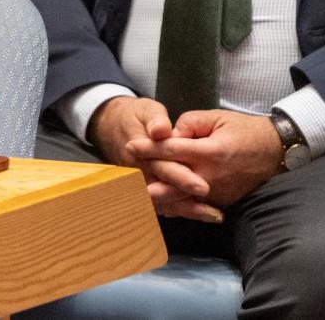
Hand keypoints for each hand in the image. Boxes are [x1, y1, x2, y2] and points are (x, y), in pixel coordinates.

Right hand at [90, 96, 219, 222]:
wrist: (112, 127)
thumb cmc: (136, 117)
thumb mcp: (146, 110)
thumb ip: (156, 120)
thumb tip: (161, 130)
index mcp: (138, 150)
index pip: (161, 167)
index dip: (182, 177)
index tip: (202, 186)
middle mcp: (137, 171)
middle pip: (164, 189)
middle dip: (188, 199)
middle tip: (212, 207)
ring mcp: (138, 182)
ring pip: (163, 202)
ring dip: (187, 210)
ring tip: (213, 214)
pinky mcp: (143, 188)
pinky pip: (161, 205)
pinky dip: (179, 211)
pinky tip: (201, 214)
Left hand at [125, 109, 282, 208]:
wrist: (275, 152)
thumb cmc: (245, 130)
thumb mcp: (217, 117)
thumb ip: (190, 123)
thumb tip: (170, 133)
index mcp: (212, 152)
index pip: (173, 150)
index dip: (150, 148)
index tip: (130, 146)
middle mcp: (213, 176)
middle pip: (173, 181)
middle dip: (148, 179)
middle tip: (124, 178)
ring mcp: (218, 193)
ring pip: (182, 198)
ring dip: (159, 198)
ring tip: (135, 195)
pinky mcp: (221, 202)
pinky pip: (194, 204)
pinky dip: (176, 204)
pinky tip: (157, 204)